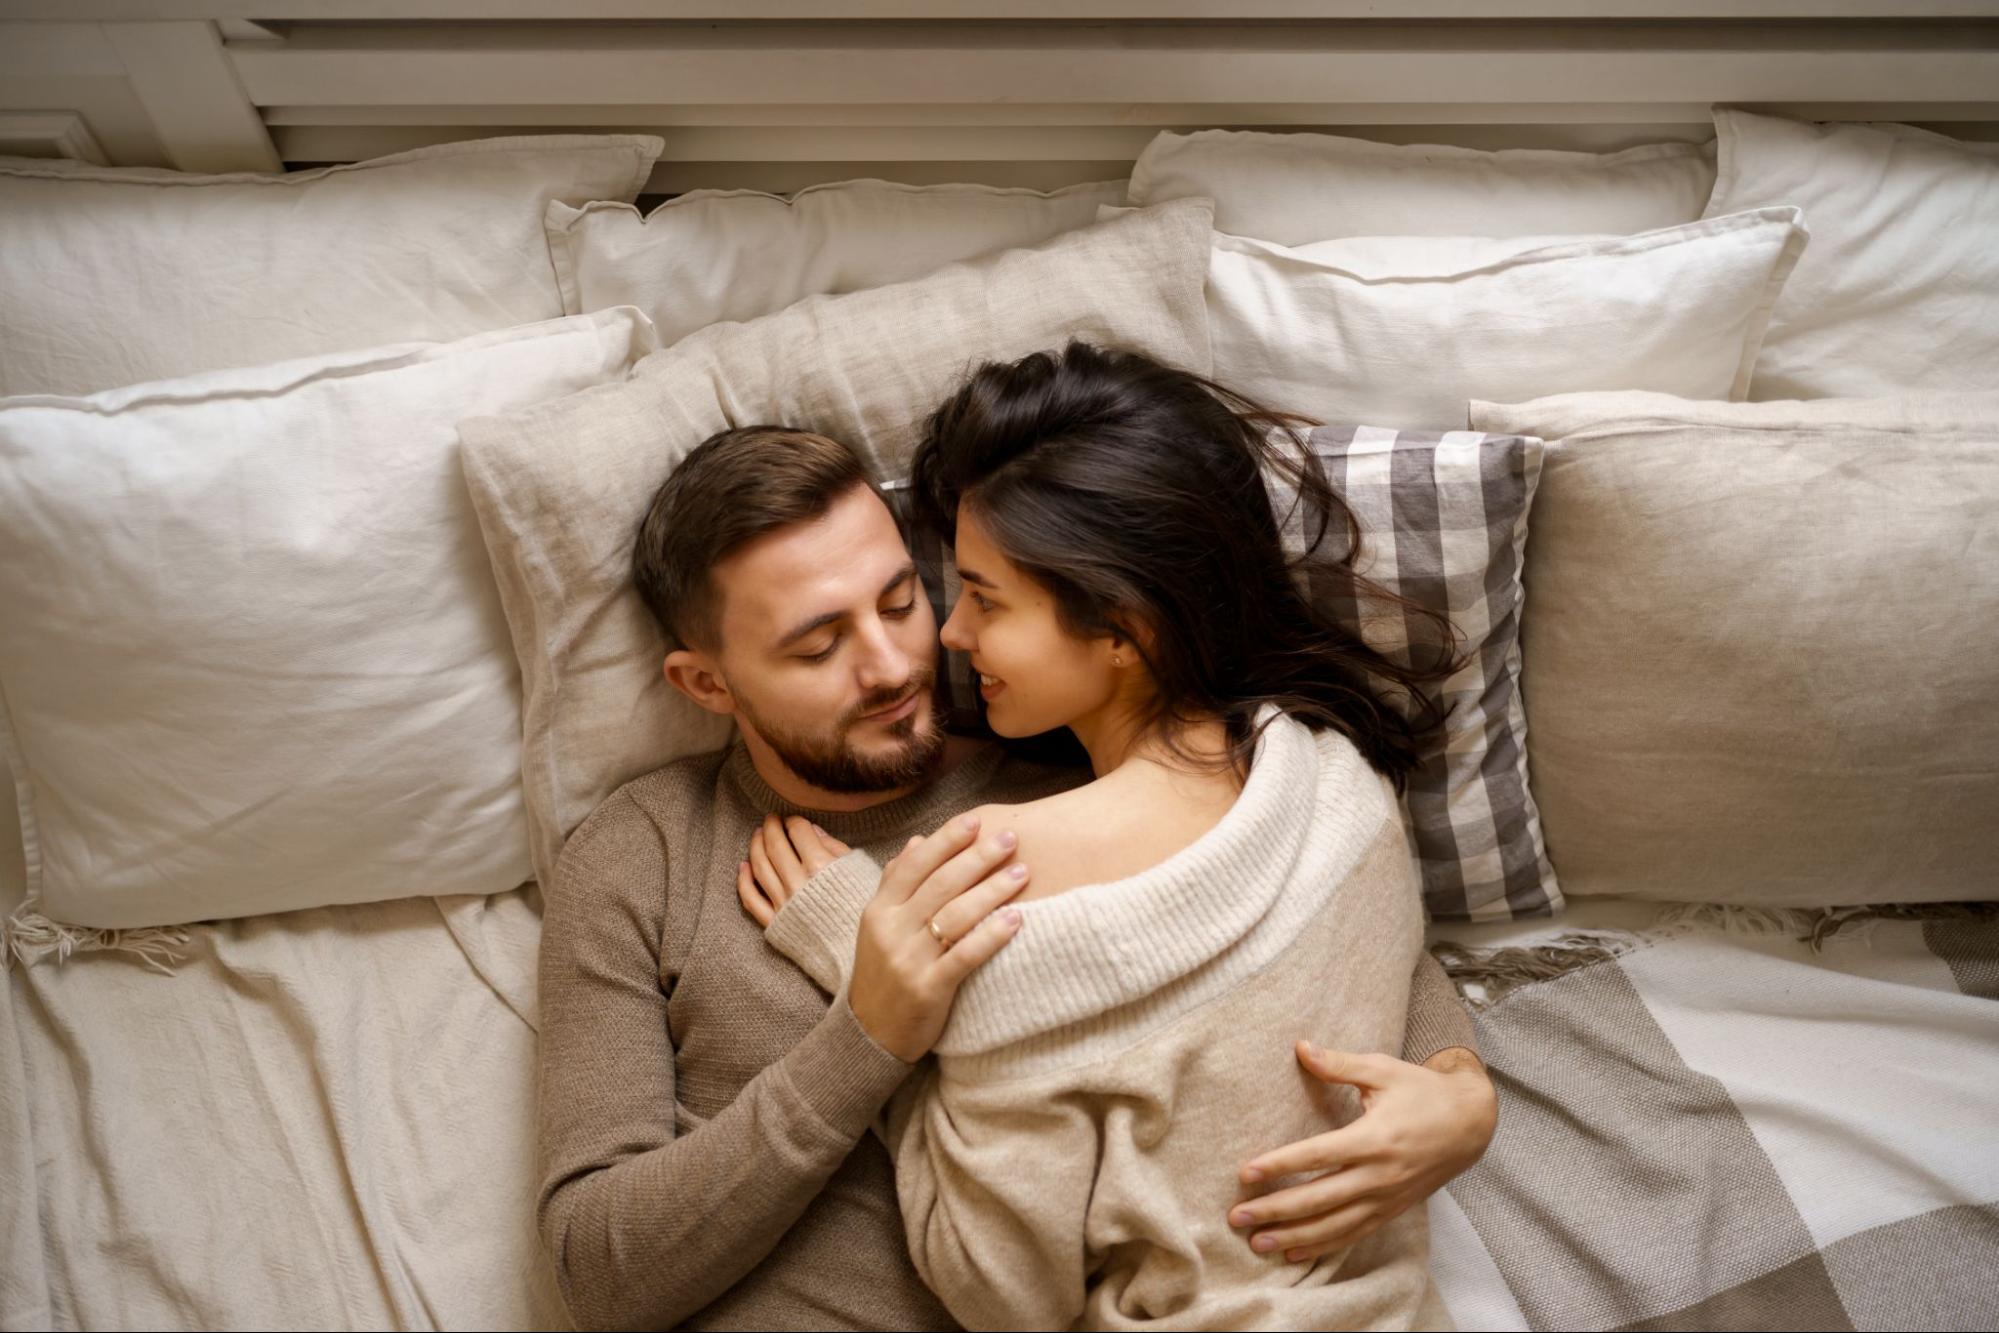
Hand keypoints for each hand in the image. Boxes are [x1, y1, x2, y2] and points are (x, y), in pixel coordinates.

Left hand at [738, 814, 852, 925]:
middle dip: (771, 827)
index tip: (792, 819)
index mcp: (822, 867)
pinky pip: (751, 899)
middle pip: (776, 845)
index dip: (794, 821)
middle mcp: (798, 882)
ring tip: (757, 834)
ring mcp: (783, 903)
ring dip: (756, 846)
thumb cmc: (863, 910)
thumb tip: (814, 831)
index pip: (799, 832)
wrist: (856, 952)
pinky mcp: (774, 923)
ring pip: (760, 867)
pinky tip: (743, 867)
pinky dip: (744, 880)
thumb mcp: (860, 872)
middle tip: (770, 818)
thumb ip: (836, 849)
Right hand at [848, 813, 1030, 1062]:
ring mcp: (909, 960)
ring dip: (992, 891)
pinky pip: (965, 955)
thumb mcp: (878, 925)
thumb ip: (896, 883)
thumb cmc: (881, 972)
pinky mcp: (928, 989)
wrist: (868, 1033)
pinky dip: (992, 935)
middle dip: (978, 857)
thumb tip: (918, 840)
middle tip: (1011, 839)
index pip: (915, 864)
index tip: (976, 820)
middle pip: (940, 884)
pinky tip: (1016, 919)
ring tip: (1022, 874)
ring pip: (956, 915)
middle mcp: (891, 929)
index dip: (946, 839)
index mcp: (879, 909)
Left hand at [1228, 1044, 1497, 1263]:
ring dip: (1294, 1236)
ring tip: (1257, 1243)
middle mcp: (1379, 1175)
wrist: (1470, 1124)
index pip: (1317, 1156)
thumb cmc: (1422, 1092)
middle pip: (1319, 1199)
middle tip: (1236, 1218)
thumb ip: (1339, 1064)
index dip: (1279, 1165)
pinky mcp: (1391, 1210)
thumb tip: (1300, 1047)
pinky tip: (1294, 1252)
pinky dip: (1323, 1246)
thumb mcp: (1383, 1070)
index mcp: (1373, 1138)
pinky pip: (1353, 1235)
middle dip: (1275, 1210)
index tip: (1245, 1173)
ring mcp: (1386, 1198)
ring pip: (1334, 1225)